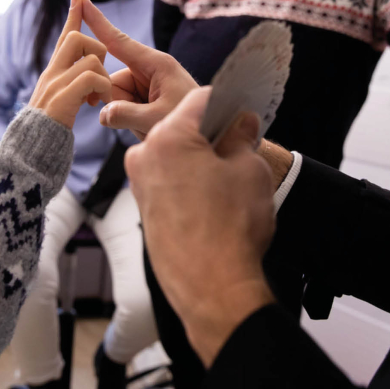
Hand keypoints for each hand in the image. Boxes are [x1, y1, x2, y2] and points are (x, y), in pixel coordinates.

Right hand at [28, 0, 113, 128]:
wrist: (28, 160)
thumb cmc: (46, 139)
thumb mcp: (59, 109)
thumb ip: (70, 95)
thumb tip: (86, 91)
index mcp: (52, 74)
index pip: (64, 38)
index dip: (72, 18)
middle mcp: (50, 75)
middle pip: (74, 38)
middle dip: (94, 50)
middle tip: (98, 78)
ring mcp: (54, 86)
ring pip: (87, 58)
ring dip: (102, 76)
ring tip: (99, 100)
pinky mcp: (61, 100)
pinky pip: (90, 78)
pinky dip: (102, 89)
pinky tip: (98, 106)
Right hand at [79, 0, 196, 139]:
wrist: (213, 133)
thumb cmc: (194, 122)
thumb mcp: (158, 120)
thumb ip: (126, 115)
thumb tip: (102, 114)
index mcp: (156, 64)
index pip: (118, 40)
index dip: (97, 21)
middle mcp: (150, 69)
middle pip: (111, 78)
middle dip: (114, 100)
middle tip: (136, 118)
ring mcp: (147, 83)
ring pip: (115, 95)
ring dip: (123, 113)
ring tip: (148, 125)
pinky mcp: (147, 97)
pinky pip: (123, 104)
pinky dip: (127, 117)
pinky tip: (144, 125)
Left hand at [125, 87, 276, 365]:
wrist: (212, 288)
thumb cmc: (231, 227)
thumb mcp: (249, 170)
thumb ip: (241, 138)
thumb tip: (239, 123)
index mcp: (168, 136)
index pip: (200, 100)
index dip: (229, 105)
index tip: (244, 120)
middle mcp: (144, 156)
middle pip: (183, 128)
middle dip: (211, 136)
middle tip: (240, 154)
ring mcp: (140, 185)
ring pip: (175, 157)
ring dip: (199, 162)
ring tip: (228, 186)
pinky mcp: (143, 211)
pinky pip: (168, 183)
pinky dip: (188, 185)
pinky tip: (212, 205)